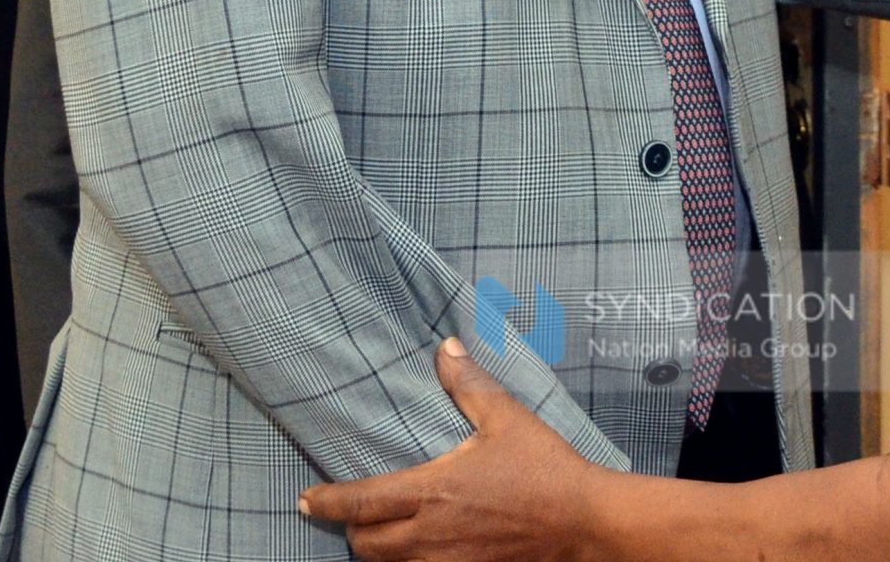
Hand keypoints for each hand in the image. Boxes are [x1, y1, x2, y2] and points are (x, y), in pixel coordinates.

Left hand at [301, 338, 608, 561]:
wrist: (583, 522)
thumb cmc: (545, 468)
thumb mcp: (506, 417)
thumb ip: (468, 383)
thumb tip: (445, 347)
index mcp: (432, 491)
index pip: (360, 503)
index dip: (326, 502)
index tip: (306, 498)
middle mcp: (430, 535)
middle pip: (365, 545)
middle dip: (352, 531)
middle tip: (350, 515)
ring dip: (380, 551)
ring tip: (381, 533)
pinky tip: (421, 551)